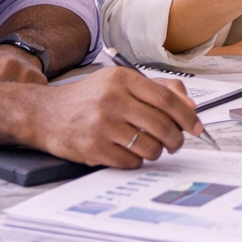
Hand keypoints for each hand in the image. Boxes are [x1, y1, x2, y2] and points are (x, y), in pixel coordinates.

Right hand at [26, 67, 199, 167]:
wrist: (44, 113)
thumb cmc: (88, 98)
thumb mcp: (120, 82)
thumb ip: (158, 88)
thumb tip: (190, 105)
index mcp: (122, 79)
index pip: (166, 98)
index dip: (187, 115)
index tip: (197, 127)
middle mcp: (112, 100)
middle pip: (162, 125)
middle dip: (177, 139)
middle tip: (177, 143)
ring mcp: (101, 125)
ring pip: (149, 147)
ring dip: (156, 151)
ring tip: (151, 147)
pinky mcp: (93, 148)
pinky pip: (130, 161)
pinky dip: (137, 161)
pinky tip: (130, 152)